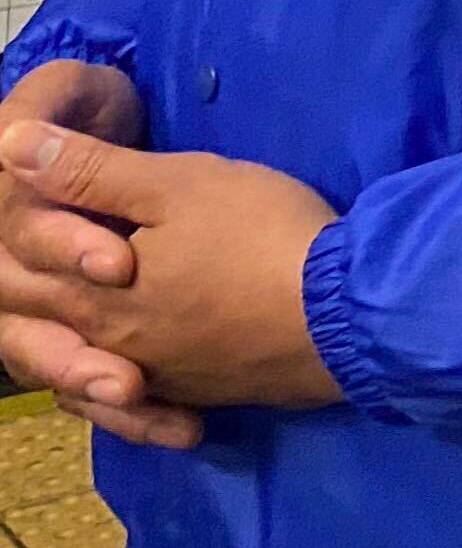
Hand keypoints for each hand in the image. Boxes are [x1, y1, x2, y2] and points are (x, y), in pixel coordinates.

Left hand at [0, 122, 342, 424]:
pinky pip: (135, 401)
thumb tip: (8, 145)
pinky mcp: (197, 393)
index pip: (23, 264)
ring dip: (72, 351)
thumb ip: (92, 171)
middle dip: (32, 292)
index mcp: (90, 295)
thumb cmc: (256, 237)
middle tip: (35, 262)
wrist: (341, 316)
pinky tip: (134, 378)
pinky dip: (120, 390)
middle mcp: (107, 346)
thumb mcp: (178, 185)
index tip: (25, 208)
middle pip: (45, 324)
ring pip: (85, 368)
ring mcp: (154, 376)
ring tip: (74, 331)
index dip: (20, 230)